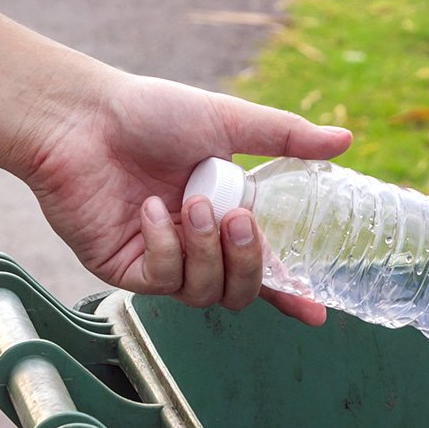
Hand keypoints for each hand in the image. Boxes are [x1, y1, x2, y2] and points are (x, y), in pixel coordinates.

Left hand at [16, 69, 350, 323]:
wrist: (83, 118)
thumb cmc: (151, 113)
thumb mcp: (229, 121)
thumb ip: (287, 138)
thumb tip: (345, 140)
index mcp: (227, 215)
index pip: (267, 267)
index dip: (292, 292)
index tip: (318, 314)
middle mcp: (197, 244)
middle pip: (241, 290)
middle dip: (248, 261)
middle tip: (239, 219)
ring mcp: (162, 260)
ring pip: (204, 292)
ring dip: (206, 249)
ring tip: (191, 205)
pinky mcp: (125, 269)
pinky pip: (162, 282)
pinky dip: (165, 246)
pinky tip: (150, 210)